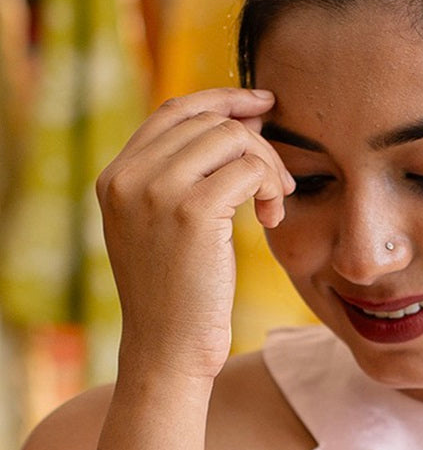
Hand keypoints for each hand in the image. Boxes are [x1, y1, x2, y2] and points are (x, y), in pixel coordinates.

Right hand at [95, 88, 294, 383]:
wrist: (167, 351)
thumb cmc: (175, 298)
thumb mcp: (159, 230)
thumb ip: (175, 180)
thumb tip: (233, 127)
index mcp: (115, 177)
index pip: (174, 110)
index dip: (223, 99)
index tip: (263, 105)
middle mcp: (129, 177)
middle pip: (210, 122)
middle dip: (256, 144)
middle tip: (279, 185)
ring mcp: (157, 191)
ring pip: (233, 138)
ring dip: (268, 167)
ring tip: (273, 206)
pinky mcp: (193, 212)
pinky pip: (250, 169)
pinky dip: (271, 188)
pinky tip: (271, 221)